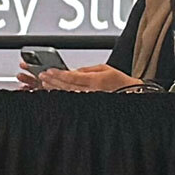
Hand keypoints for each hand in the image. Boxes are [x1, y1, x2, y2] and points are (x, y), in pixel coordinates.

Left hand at [18, 62, 142, 92]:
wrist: (131, 96)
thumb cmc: (121, 82)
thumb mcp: (105, 69)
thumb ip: (87, 69)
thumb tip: (73, 71)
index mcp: (96, 81)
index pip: (72, 77)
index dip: (59, 74)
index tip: (49, 71)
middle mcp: (91, 92)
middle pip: (67, 86)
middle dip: (53, 80)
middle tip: (42, 75)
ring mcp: (90, 99)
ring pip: (68, 94)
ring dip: (55, 88)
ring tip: (44, 83)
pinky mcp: (89, 105)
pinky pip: (73, 100)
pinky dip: (62, 96)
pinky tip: (54, 93)